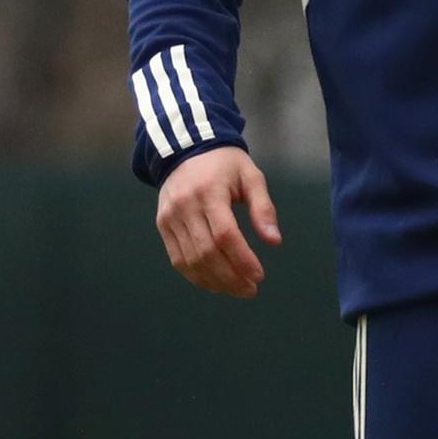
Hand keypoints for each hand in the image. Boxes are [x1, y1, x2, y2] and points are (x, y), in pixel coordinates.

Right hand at [157, 146, 282, 297]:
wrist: (185, 148)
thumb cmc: (225, 164)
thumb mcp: (251, 176)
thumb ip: (263, 208)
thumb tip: (274, 241)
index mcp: (209, 192)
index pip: (225, 235)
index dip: (242, 260)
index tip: (259, 275)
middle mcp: (185, 206)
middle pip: (207, 252)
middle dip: (231, 277)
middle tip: (250, 289)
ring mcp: (170, 217)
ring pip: (191, 260)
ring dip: (215, 281)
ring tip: (237, 289)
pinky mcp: (163, 225)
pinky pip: (178, 259)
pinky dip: (196, 276)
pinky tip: (215, 283)